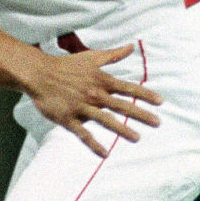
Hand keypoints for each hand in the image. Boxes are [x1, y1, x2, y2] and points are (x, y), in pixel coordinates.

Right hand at [22, 43, 161, 156]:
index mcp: (101, 80)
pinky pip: (83, 134)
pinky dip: (94, 144)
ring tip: (137, 138)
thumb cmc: (66, 65)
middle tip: (157, 123)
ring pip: (105, 120)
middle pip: (121, 106)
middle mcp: (94, 94)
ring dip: (122, 129)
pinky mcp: (68, 119)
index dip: (145, 95)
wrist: (39, 74)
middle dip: (141, 114)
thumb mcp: (91, 57)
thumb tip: (131, 47)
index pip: (128, 88)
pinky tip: (106, 153)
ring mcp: (81, 107)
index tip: (160, 102)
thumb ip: (112, 55)